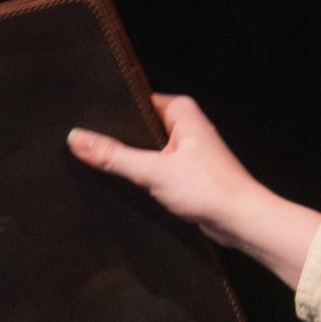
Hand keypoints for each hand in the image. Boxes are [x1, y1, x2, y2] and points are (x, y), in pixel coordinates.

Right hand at [68, 95, 320, 289]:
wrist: (242, 222)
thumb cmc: (212, 190)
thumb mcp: (152, 171)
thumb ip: (113, 155)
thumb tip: (78, 139)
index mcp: (181, 111)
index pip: (134, 100)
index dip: (110, 112)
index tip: (84, 121)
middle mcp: (185, 125)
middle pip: (137, 126)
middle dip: (118, 139)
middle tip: (92, 148)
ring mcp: (187, 149)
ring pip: (145, 149)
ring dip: (131, 160)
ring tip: (110, 167)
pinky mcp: (187, 172)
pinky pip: (155, 167)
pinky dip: (143, 175)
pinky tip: (129, 183)